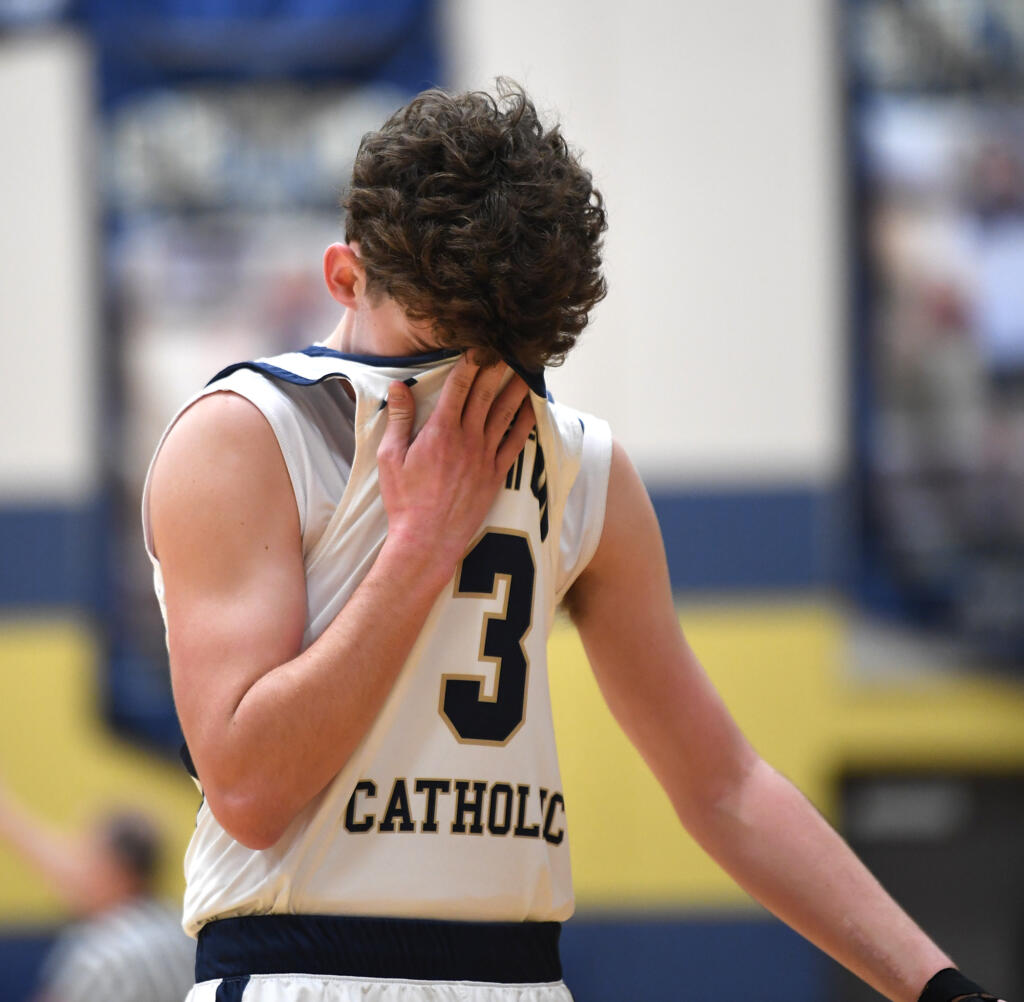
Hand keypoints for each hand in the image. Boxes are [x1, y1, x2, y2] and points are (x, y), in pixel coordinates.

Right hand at [377, 356, 535, 575]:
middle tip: (509, 346)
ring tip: (527, 368)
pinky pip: (515, 442)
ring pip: (505, 414)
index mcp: (440, 431)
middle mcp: (467, 439)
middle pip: (486, 394)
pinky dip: (525, 422)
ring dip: (516, 389)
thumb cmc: (404, 500)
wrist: (427, 539)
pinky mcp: (496, 474)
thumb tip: (400, 386)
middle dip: (498, 367)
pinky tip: (533, 407)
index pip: (459, 386)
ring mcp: (485, 456)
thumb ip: (400, 419)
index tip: (480, 343)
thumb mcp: (390, 457)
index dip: (471, 362)